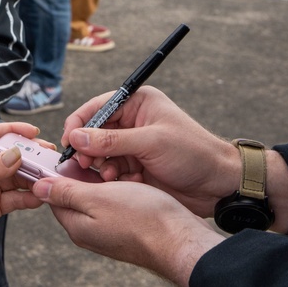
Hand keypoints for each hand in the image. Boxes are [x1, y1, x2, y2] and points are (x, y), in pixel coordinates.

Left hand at [0, 122, 44, 265]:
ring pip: (16, 177)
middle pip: (9, 155)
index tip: (33, 130)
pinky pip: (16, 198)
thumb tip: (16, 153)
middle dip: (29, 154)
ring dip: (32, 177)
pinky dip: (28, 197)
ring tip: (48, 178)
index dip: (12, 129)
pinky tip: (39, 198)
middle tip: (48, 155)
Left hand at [32, 174, 223, 283]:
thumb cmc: (143, 219)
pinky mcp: (127, 228)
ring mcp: (109, 231)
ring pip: (98, 196)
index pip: (54, 194)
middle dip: (85, 173)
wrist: (182, 240)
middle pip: (76, 194)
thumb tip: (37, 188)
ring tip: (119, 168)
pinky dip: (121, 188)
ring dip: (106, 178)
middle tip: (98, 156)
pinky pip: (116, 202)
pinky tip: (133, 179)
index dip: (58, 171)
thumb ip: (66, 192)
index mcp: (77, 225)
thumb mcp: (98, 198)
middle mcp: (90, 231)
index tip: (68, 152)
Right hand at [61, 86, 239, 216]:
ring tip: (109, 176)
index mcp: (137, 103)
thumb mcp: (151, 143)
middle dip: (87, 149)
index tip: (68, 142)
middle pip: (94, 132)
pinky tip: (124, 183)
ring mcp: (133, 144)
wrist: (219, 184)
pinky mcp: (136, 165)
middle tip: (83, 165)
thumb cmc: (193, 153)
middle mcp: (132, 121)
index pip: (97, 107)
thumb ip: (111, 140)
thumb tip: (76, 137)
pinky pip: (112, 170)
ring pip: (101, 154)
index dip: (79, 124)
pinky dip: (113, 178)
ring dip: (101, 166)